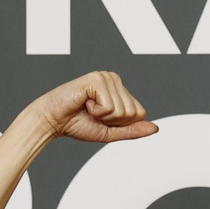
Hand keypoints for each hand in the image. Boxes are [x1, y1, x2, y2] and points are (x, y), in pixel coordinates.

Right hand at [27, 71, 157, 143]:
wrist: (53, 121)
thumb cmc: (78, 124)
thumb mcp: (111, 131)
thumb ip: (132, 130)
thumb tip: (156, 128)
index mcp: (120, 89)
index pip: (140, 113)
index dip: (121, 124)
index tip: (102, 118)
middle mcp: (115, 79)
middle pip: (133, 113)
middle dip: (113, 121)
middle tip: (93, 113)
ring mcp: (106, 77)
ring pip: (122, 111)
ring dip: (103, 116)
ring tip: (88, 107)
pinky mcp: (97, 79)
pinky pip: (110, 107)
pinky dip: (96, 111)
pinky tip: (84, 102)